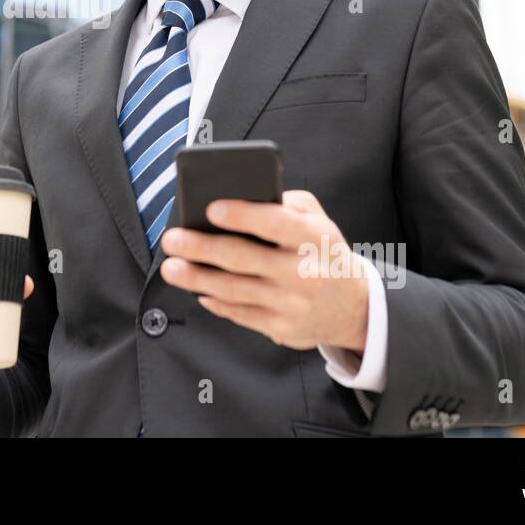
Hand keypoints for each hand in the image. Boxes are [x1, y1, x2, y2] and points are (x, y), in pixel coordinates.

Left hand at [158, 190, 368, 351]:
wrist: (353, 306)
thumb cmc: (323, 252)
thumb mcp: (318, 219)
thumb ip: (286, 202)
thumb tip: (242, 197)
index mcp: (313, 238)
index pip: (275, 222)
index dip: (242, 215)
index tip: (210, 208)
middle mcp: (303, 271)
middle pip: (243, 258)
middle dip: (201, 248)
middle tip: (172, 240)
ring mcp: (291, 304)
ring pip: (235, 290)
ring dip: (197, 278)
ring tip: (171, 267)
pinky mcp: (281, 328)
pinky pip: (240, 314)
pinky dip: (215, 302)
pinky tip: (197, 290)